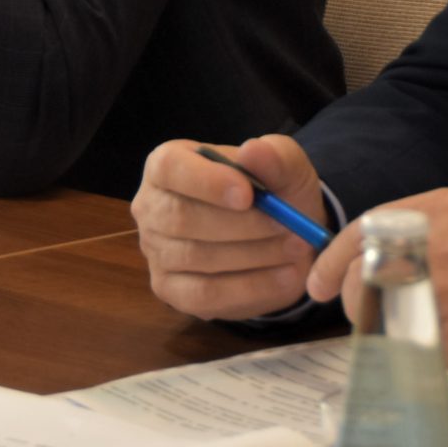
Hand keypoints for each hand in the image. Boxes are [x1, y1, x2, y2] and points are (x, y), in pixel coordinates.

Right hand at [134, 134, 327, 321]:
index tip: (248, 195)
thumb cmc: (273, 190)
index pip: (170, 167)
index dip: (206, 182)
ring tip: (296, 249)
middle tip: (289, 228)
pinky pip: (205, 295)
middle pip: (181, 217)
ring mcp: (156, 252)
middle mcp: (151, 207)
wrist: (281, 235)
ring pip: (196, 257)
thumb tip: (253, 151)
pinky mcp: (170, 290)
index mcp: (166, 164)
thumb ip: (274, 157)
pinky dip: (250, 287)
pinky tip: (285, 278)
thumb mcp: (285, 166)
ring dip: (253, 255)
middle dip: (242, 225)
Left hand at [307, 186, 447, 373]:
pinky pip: (404, 341)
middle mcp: (433, 248)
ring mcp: (439, 293)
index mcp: (439, 210)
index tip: (317, 278)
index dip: (331, 258)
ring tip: (402, 318)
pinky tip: (428, 334)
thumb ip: (422, 222)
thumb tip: (373, 247)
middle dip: (350, 295)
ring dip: (378, 321)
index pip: (362, 231)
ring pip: (375, 314)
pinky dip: (406, 342)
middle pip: (357, 278)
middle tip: (359, 304)